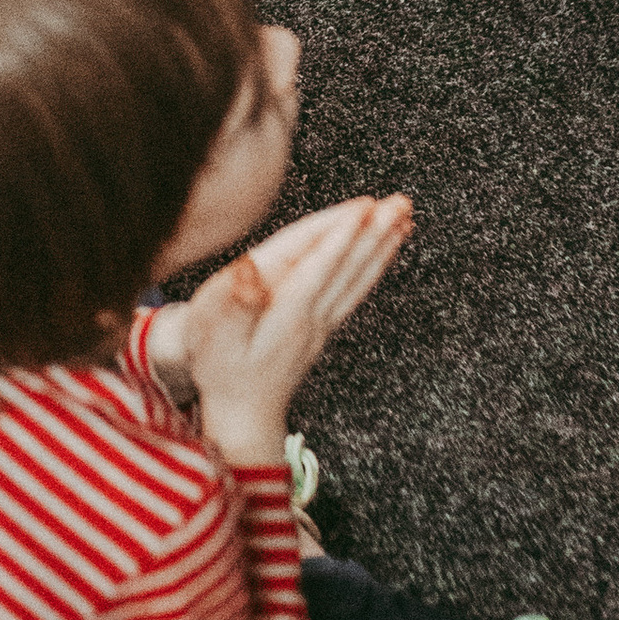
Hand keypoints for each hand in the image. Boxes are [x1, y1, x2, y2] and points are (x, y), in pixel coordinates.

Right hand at [147, 195, 411, 473]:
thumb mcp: (215, 337)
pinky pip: (355, 291)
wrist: (242, 417)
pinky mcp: (323, 329)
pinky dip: (374, 268)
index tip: (365, 205)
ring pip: (358, 278)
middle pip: (348, 267)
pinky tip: (384, 252)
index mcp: (286, 313)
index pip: (320, 264)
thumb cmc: (221, 372)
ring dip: (381, 247)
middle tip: (401, 202)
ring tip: (404, 219)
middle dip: (374, 232)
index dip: (341, 233)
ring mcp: (321, 324)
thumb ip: (235, 302)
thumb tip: (249, 267)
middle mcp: (311, 316)